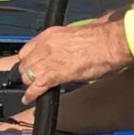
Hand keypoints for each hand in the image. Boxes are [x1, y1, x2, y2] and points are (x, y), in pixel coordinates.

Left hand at [10, 17, 133, 102]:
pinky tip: (28, 100)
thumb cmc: (99, 38)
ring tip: (32, 90)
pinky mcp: (53, 75)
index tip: (31, 65)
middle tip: (32, 79)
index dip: (28, 60)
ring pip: (28, 76)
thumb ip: (64, 42)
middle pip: (25, 64)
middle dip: (27, 72)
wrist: (107, 44)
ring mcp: (47, 60)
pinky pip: (36, 87)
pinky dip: (31, 95)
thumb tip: (66, 48)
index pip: (26, 49)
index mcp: (49, 34)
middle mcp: (45, 46)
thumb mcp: (75, 34)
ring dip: (30, 84)